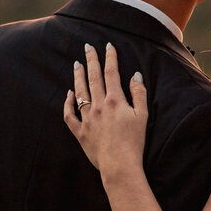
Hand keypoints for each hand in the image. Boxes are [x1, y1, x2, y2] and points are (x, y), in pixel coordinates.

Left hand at [63, 43, 147, 186]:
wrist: (119, 164)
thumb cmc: (134, 141)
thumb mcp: (142, 115)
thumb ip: (139, 93)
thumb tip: (136, 75)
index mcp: (115, 100)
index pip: (111, 73)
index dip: (110, 58)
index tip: (108, 46)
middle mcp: (99, 106)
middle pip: (93, 78)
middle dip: (91, 60)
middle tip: (87, 47)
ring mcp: (87, 118)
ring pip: (80, 92)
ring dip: (78, 76)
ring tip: (77, 64)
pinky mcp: (80, 131)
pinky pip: (69, 114)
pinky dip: (68, 103)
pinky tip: (69, 94)